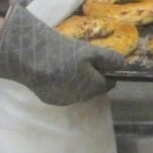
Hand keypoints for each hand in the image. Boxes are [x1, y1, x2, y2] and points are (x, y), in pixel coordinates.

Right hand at [0, 0, 126, 105]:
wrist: (29, 57)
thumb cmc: (63, 52)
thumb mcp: (90, 51)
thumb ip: (109, 59)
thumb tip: (122, 65)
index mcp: (92, 87)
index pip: (108, 83)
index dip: (106, 72)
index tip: (100, 62)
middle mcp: (80, 98)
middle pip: (93, 88)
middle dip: (91, 76)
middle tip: (82, 59)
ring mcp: (63, 100)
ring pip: (78, 91)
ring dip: (77, 80)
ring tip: (67, 62)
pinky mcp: (48, 98)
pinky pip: (62, 91)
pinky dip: (62, 83)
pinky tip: (54, 69)